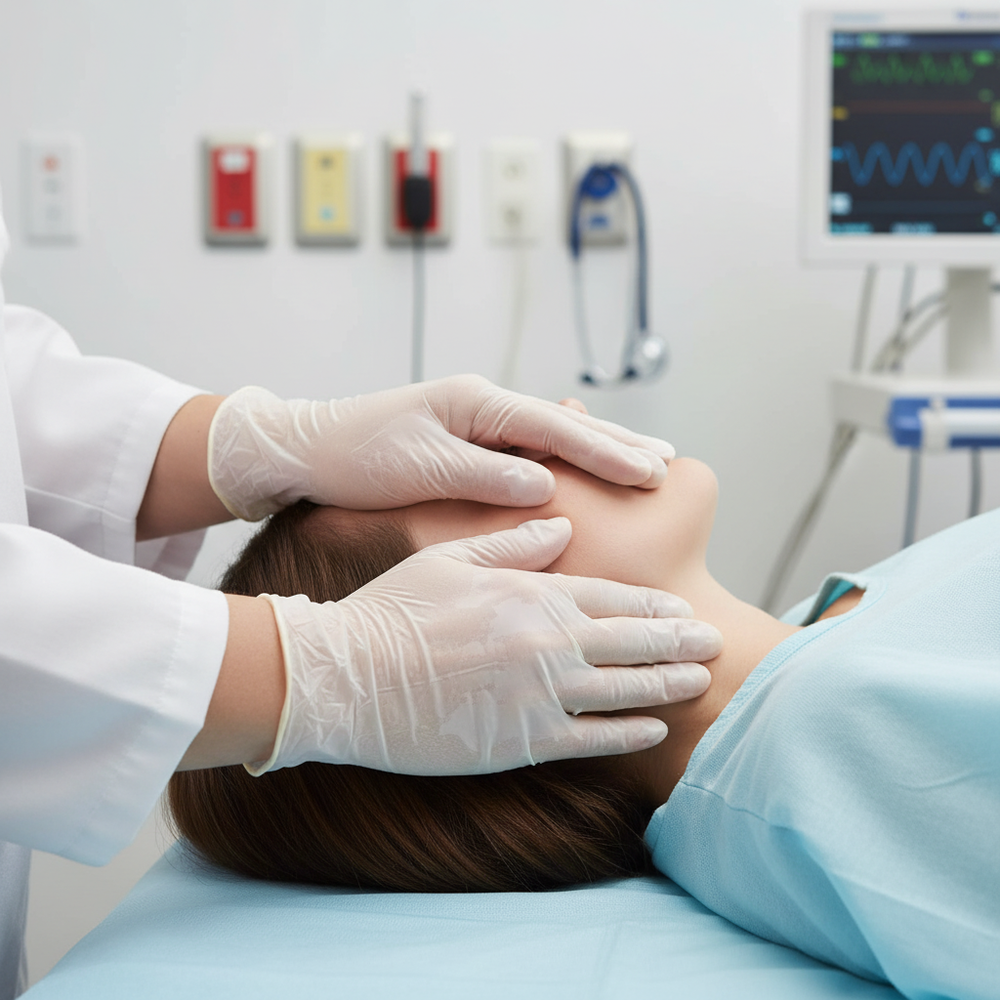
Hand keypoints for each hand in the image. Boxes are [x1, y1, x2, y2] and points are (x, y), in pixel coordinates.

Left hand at [208, 375, 675, 519]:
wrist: (308, 449)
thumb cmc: (357, 456)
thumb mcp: (421, 469)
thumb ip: (486, 477)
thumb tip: (545, 487)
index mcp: (476, 403)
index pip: (554, 428)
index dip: (603, 452)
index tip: (647, 471)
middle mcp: (482, 404)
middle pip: (563, 422)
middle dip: (616, 442)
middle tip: (666, 462)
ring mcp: (476, 419)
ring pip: (552, 433)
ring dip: (598, 446)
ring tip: (645, 458)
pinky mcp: (468, 439)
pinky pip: (530, 447)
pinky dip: (565, 457)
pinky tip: (585, 466)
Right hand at [249, 518, 720, 775]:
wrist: (348, 676)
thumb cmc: (392, 611)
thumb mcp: (449, 557)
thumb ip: (511, 541)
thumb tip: (560, 525)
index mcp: (531, 592)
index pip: (613, 597)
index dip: (655, 608)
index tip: (683, 611)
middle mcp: (547, 641)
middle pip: (632, 642)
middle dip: (678, 643)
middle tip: (713, 645)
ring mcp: (540, 693)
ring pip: (625, 690)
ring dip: (668, 685)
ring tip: (700, 683)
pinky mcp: (522, 739)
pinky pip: (593, 738)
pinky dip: (629, 733)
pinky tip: (653, 728)